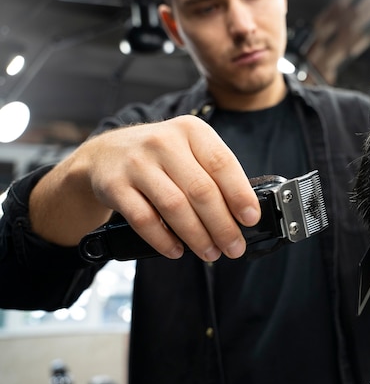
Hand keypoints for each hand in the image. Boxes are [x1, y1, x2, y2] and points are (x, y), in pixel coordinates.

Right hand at [30, 115, 260, 260]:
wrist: (105, 154)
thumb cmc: (160, 157)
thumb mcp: (189, 150)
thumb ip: (214, 174)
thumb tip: (243, 213)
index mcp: (191, 130)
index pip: (222, 164)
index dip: (240, 195)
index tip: (251, 219)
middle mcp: (164, 141)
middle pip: (201, 190)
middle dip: (222, 225)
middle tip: (234, 247)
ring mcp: (137, 162)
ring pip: (174, 206)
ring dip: (197, 236)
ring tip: (210, 253)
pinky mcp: (115, 184)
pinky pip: (144, 219)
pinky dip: (163, 240)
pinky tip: (177, 251)